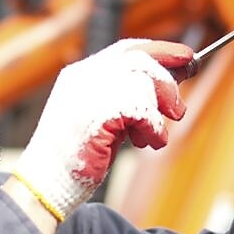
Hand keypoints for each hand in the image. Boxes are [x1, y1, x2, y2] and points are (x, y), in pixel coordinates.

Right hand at [11, 39, 190, 221]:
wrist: (46, 183)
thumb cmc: (77, 156)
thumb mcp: (105, 117)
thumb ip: (129, 97)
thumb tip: (172, 82)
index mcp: (81, 74)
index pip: (128, 49)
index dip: (160, 50)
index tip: (186, 57)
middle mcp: (84, 77)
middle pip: (140, 61)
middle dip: (167, 83)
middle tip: (178, 110)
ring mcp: (88, 94)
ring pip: (144, 86)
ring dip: (157, 116)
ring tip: (149, 138)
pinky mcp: (97, 116)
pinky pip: (143, 113)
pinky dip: (153, 131)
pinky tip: (146, 144)